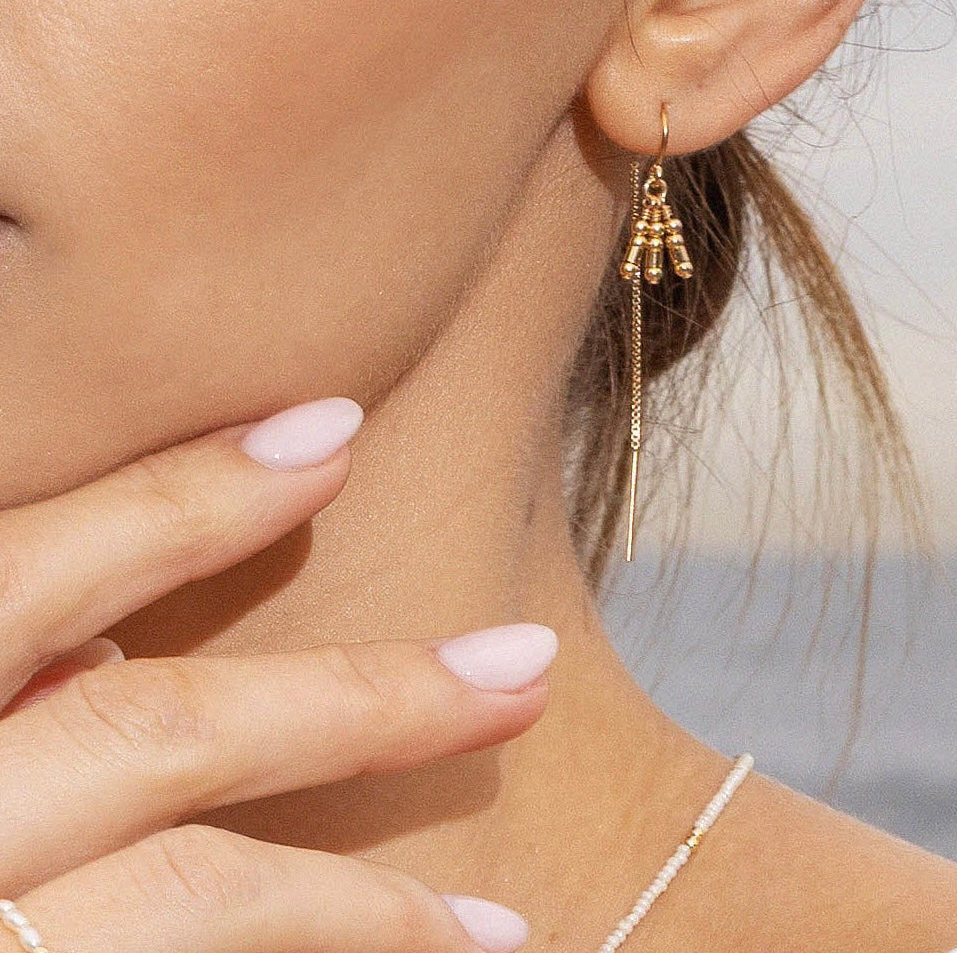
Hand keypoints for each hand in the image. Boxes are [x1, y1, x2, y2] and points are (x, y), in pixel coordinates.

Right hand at [0, 396, 553, 952]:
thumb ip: (5, 636)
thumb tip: (111, 646)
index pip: (41, 569)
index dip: (194, 497)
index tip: (340, 431)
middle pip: (161, 731)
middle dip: (363, 700)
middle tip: (525, 668)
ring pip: (192, 897)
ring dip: (364, 905)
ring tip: (498, 928)